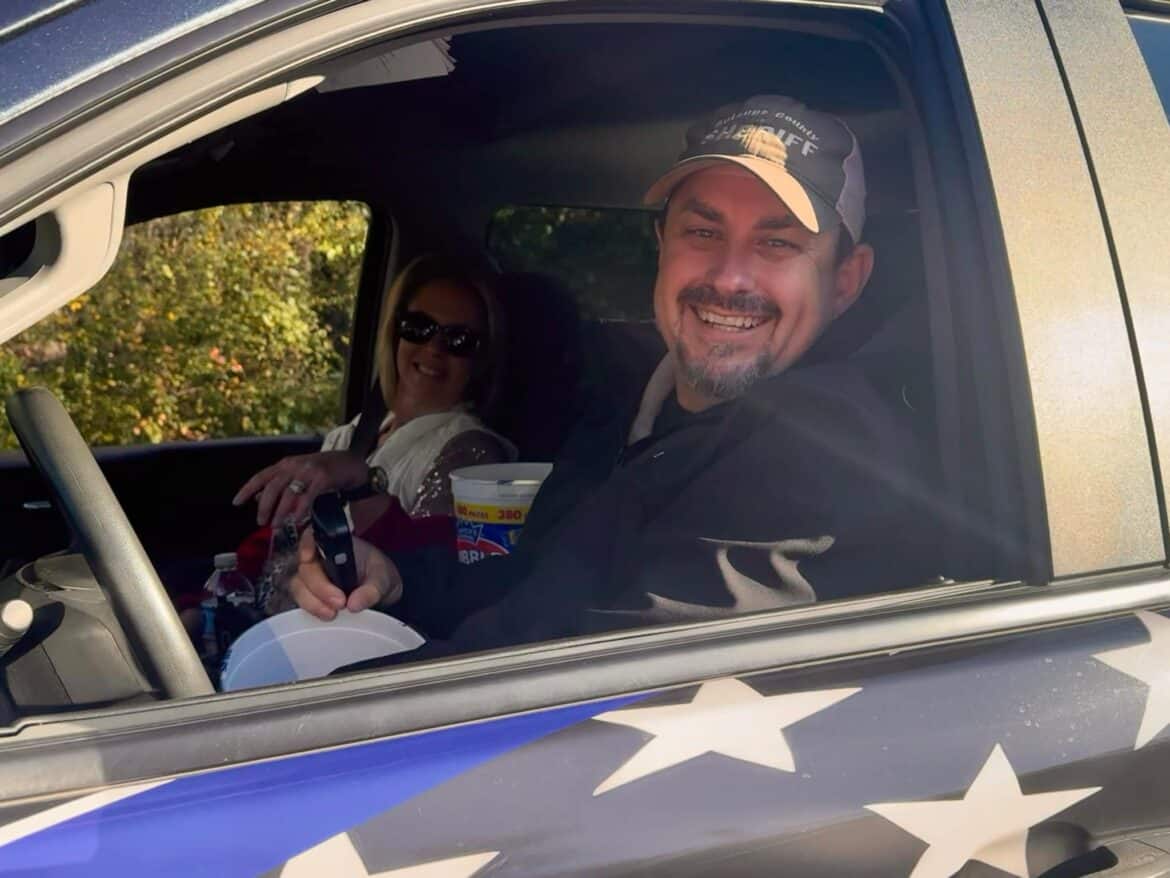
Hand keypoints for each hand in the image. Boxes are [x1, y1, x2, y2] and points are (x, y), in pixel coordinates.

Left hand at [232, 450, 369, 525]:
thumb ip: (280, 485)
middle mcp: (294, 465)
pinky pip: (308, 496)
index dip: (247, 489)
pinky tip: (297, 520)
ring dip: (280, 511)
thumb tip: (257, 498)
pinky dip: (300, 509)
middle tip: (261, 522)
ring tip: (276, 525)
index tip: (236, 502)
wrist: (351, 462)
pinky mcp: (323, 478)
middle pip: (272, 486)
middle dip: (264, 506)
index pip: (261, 476)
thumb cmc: (324, 470)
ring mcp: (309, 470)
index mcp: (286, 464)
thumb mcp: (299, 475)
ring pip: (288, 493)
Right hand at [290, 529, 402, 620]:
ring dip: (313, 602)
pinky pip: (302, 602)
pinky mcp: (311, 596)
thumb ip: (371, 590)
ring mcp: (313, 577)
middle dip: (319, 587)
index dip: (306, 546)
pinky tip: (328, 616)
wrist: (383, 593)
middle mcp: (320, 558)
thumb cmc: (380, 576)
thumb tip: (354, 604)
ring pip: (299, 587)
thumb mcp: (383, 579)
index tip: (309, 558)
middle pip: (305, 568)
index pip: (312, 537)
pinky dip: (313, 610)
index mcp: (337, 544)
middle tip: (340, 603)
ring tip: (333, 613)